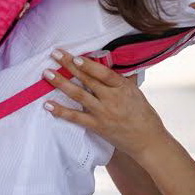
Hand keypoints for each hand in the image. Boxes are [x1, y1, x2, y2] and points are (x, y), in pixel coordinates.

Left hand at [43, 50, 167, 159]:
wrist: (147, 140)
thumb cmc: (143, 113)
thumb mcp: (136, 92)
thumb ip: (124, 78)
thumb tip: (115, 62)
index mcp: (123, 88)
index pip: (104, 73)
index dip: (89, 65)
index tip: (76, 57)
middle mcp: (112, 99)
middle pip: (87, 80)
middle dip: (69, 66)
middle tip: (55, 54)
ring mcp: (103, 113)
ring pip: (78, 95)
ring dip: (61, 83)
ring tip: (47, 74)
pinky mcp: (96, 126)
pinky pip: (75, 117)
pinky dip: (61, 111)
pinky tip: (48, 104)